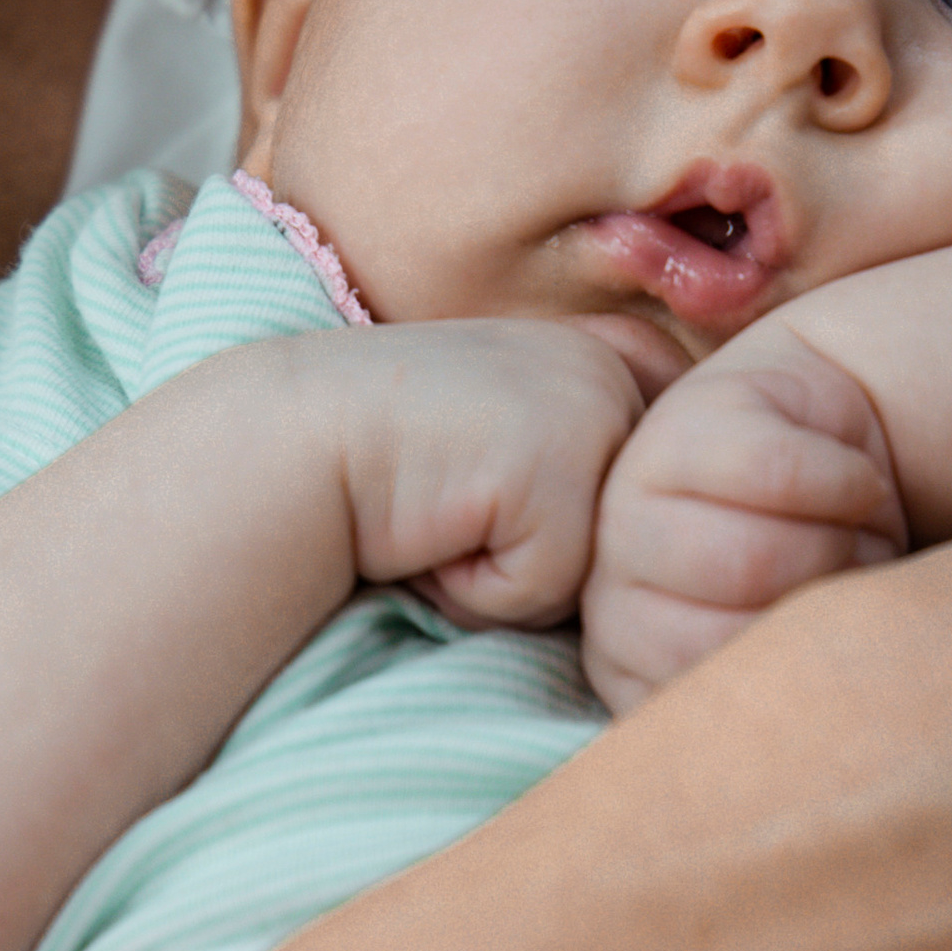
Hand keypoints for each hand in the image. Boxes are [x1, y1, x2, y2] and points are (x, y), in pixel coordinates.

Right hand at [325, 314, 682, 627]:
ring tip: (444, 515)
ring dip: (511, 579)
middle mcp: (619, 370)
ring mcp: (594, 405)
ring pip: (594, 577)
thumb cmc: (396, 471)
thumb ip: (592, 488)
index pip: (651, 510)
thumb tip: (660, 577)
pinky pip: (544, 588)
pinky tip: (429, 527)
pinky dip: (478, 588)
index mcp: (617, 361)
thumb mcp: (516, 459)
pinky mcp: (556, 460)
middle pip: (630, 550)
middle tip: (458, 504)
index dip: (561, 535)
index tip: (484, 491)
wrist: (291, 438)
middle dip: (538, 557)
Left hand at [583, 318, 905, 712]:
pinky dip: (848, 482)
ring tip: (849, 526)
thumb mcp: (794, 655)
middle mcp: (609, 595)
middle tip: (843, 568)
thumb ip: (763, 707)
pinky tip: (855, 479)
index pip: (717, 710)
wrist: (835, 448)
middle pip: (735, 628)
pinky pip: (777, 474)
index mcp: (630, 672)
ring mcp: (630, 502)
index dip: (803, 668)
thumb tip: (784, 750)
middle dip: (821, 601)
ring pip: (751, 557)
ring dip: (839, 542)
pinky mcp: (682, 425)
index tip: (823, 631)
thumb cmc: (818, 572)